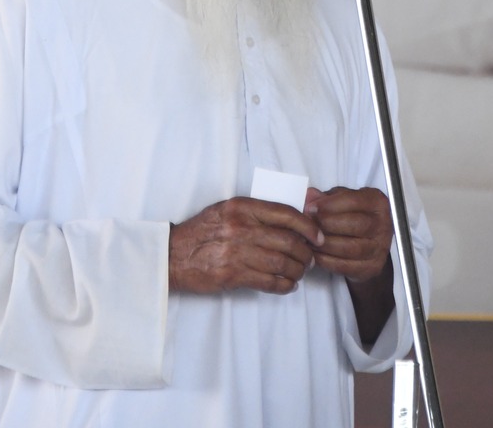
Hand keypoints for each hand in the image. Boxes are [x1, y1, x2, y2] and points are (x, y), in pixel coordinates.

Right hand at [168, 197, 321, 295]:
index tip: (318, 235)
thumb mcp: (228, 210)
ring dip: (297, 270)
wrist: (173, 254)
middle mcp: (241, 227)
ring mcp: (237, 252)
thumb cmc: (204, 231)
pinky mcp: (232, 275)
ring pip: (281, 262)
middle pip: (288, 240)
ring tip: (299, 272)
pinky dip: (284, 285)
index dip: (308, 226)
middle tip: (309, 258)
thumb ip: (258, 211)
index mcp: (242, 206)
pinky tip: (288, 285)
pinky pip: (269, 282)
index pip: (285, 214)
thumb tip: (296, 212)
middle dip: (305, 252)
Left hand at [307, 186, 393, 346]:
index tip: (311, 208)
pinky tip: (315, 254)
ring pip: (349, 247)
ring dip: (324, 244)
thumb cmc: (354, 216)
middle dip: (326, 224)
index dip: (329, 205)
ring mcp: (380, 248)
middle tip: (308, 224)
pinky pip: (346, 266)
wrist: (370, 244)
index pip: (354, 201)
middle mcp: (383, 225)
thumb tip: (309, 196)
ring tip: (308, 240)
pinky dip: (326, 260)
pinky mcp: (372, 267)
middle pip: (354, 224)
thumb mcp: (343, 200)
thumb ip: (326, 197)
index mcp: (377, 202)